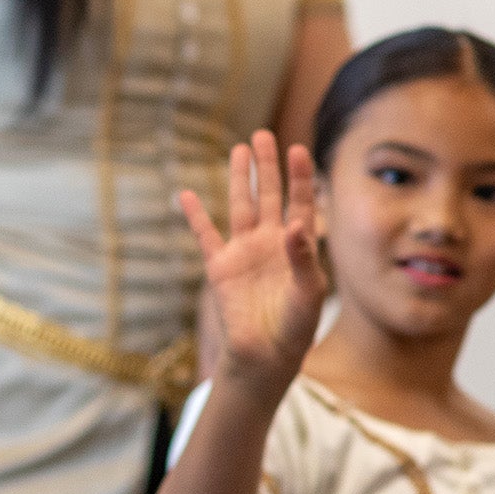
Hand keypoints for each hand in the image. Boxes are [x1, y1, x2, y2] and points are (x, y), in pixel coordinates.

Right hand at [181, 133, 326, 389]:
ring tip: (239, 149)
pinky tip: (186, 194)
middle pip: (268, 196)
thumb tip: (296, 224)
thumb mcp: (308, 293)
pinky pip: (205, 236)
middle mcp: (269, 244)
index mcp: (297, 247)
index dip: (300, 177)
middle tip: (263, 135)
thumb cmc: (294, 329)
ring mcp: (243, 253)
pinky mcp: (220, 268)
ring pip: (239, 206)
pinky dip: (196, 216)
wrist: (265, 358)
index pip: (300, 204)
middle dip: (267, 167)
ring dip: (239, 179)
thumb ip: (304, 258)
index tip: (298, 149)